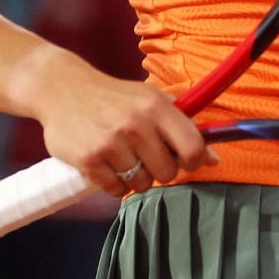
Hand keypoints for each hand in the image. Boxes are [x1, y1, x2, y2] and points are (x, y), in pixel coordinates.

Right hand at [25, 48, 213, 197]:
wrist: (63, 88)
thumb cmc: (115, 98)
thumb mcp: (151, 100)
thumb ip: (183, 127)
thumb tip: (214, 159)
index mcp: (156, 106)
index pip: (193, 148)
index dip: (193, 161)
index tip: (183, 160)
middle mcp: (136, 123)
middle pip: (167, 173)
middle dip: (160, 170)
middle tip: (145, 157)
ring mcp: (111, 142)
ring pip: (140, 184)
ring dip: (135, 178)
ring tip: (123, 158)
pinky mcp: (88, 159)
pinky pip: (115, 190)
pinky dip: (114, 184)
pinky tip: (108, 166)